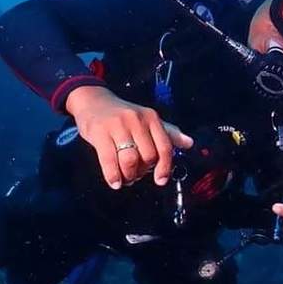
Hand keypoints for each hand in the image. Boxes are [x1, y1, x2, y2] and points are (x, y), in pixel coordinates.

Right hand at [65, 86, 192, 189]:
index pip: (164, 147)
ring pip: (130, 160)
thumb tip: (190, 143)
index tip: (160, 180)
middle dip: (142, 172)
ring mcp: (118, 126)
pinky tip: (115, 183)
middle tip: (135, 175)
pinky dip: (113, 175)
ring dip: (128, 175)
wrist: (93, 100)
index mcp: (151, 118)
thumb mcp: (147, 119)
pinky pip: (109, 160)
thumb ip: (168, 132)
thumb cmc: (123, 115)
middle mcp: (137, 120)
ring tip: (125, 178)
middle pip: (148, 157)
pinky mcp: (100, 133)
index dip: (164, 167)